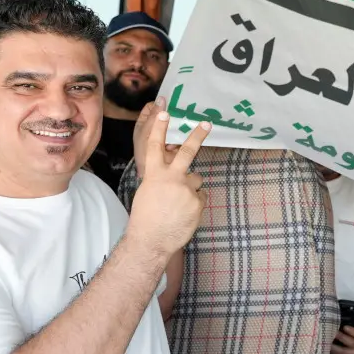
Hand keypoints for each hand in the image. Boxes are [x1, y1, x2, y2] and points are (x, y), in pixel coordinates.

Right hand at [126, 113, 211, 259]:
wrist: (151, 240)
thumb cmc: (145, 218)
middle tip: (207, 123)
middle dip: (197, 136)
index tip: (166, 113)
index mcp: (154, 175)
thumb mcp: (147, 192)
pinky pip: (200, 196)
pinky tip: (184, 213)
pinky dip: (194, 202)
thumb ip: (161, 179)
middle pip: (187, 152)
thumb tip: (175, 175)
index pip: (155, 146)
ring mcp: (186, 190)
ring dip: (190, 188)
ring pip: (196, 179)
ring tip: (178, 203)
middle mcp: (172, 179)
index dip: (160, 128)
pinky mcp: (197, 202)